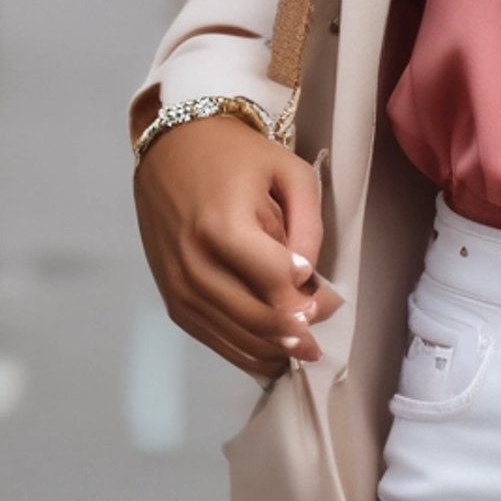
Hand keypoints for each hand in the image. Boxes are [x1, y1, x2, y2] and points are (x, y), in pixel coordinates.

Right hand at [132, 115, 345, 378]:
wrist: (172, 149)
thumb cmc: (236, 156)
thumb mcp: (288, 171)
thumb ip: (307, 224)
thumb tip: (308, 277)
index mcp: (224, 225)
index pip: (275, 281)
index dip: (307, 297)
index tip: (329, 299)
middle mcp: (195, 262)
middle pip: (255, 318)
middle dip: (295, 335)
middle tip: (320, 339)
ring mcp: (179, 286)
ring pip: (233, 337)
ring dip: (272, 352)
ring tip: (302, 351)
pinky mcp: (171, 299)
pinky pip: (211, 339)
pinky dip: (243, 352)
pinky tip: (270, 352)